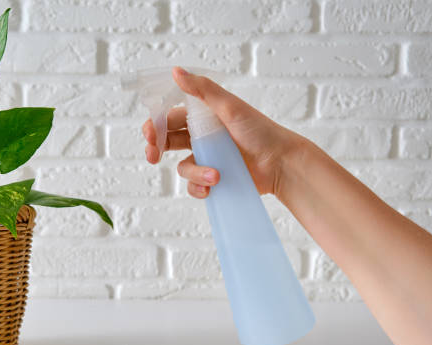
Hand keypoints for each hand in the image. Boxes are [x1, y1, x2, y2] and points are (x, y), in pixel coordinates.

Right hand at [142, 67, 302, 198]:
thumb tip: (175, 71)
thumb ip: (202, 90)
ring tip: (215, 176)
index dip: (156, 125)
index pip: (170, 118)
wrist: (281, 163)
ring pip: (184, 167)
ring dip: (194, 172)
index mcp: (204, 116)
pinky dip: (200, 187)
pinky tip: (212, 187)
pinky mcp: (214, 178)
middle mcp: (203, 137)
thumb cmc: (260, 131)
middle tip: (152, 155)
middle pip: (168, 141)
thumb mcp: (230, 107)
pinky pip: (195, 185)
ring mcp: (208, 159)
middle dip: (156, 148)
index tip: (150, 134)